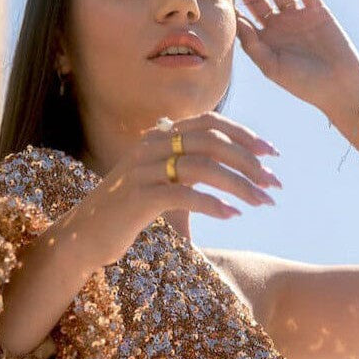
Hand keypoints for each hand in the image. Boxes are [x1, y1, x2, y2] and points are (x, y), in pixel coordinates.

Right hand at [81, 113, 282, 265]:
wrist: (84, 235)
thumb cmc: (126, 211)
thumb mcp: (158, 181)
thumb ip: (186, 167)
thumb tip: (222, 160)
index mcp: (159, 136)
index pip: (210, 123)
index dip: (245, 134)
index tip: (272, 153)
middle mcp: (151, 146)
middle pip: (212, 142)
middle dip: (249, 162)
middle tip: (274, 183)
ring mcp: (143, 170)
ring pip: (203, 168)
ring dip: (239, 185)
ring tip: (261, 202)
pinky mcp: (139, 197)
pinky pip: (184, 194)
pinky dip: (213, 204)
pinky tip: (232, 215)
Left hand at [230, 0, 358, 118]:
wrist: (338, 87)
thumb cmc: (303, 83)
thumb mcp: (272, 67)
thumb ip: (253, 46)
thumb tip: (236, 22)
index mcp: (266, 40)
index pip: (245, 16)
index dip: (233, 0)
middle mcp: (279, 25)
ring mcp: (298, 16)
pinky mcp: (318, 11)